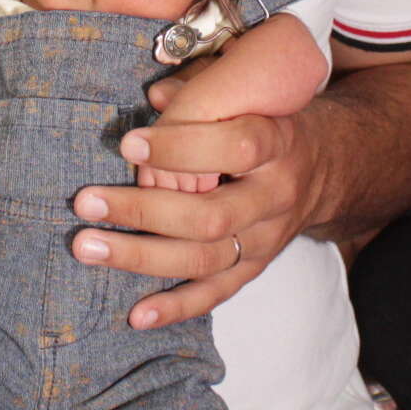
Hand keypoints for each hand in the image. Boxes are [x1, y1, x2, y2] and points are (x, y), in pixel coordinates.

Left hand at [74, 87, 318, 330]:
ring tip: (87, 247)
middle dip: (143, 211)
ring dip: (141, 257)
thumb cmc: (266, 119)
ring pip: (206, 258)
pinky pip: (217, 293)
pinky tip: (136, 315)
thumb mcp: (249, 96)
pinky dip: (176, 307)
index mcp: (277, 142)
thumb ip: (202, 93)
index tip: (128, 143)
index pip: (236, 146)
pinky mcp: (256, 267)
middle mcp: (275, 195)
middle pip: (211, 215)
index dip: (181, 147)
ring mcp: (267, 238)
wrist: (325, 166)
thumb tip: (154, 98)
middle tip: (85, 201)